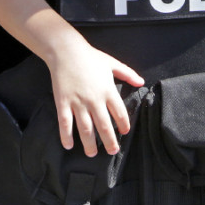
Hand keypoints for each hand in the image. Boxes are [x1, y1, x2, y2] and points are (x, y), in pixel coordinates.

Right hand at [47, 38, 143, 155]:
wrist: (66, 50)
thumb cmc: (90, 57)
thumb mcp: (112, 63)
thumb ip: (127, 73)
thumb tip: (141, 82)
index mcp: (108, 90)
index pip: (120, 114)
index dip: (123, 125)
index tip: (124, 132)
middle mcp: (95, 99)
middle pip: (104, 126)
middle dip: (109, 142)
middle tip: (112, 152)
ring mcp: (78, 102)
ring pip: (85, 129)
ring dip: (89, 144)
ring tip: (92, 154)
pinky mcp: (63, 102)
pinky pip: (65, 123)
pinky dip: (66, 136)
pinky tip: (69, 145)